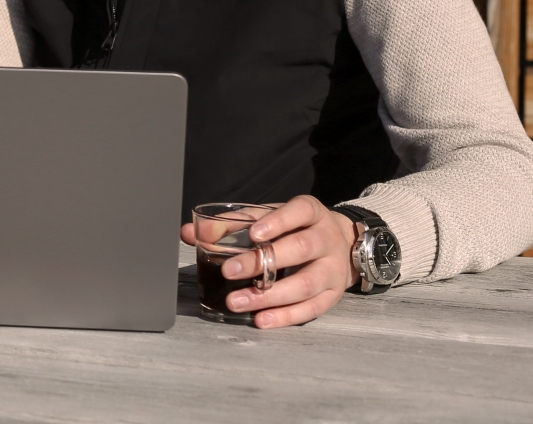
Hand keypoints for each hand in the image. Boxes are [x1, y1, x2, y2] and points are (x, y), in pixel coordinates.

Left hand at [179, 195, 356, 328]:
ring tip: (236, 301)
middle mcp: (326, 239)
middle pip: (300, 249)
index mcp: (311, 213)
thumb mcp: (269, 217)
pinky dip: (285, 316)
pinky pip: (311, 309)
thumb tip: (189, 233)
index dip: (278, 221)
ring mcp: (333, 269)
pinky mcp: (333, 295)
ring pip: (305, 284)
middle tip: (230, 271)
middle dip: (263, 262)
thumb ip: (230, 224)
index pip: (299, 212)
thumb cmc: (295, 228)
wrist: (343, 244)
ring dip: (269, 296)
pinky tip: (261, 319)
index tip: (253, 233)